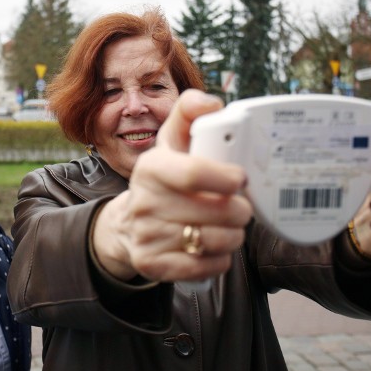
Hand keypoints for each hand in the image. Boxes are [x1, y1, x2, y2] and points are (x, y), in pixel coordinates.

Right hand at [93, 90, 252, 281]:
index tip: (240, 179)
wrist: (129, 223)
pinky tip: (214, 245)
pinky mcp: (152, 265)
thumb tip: (213, 104)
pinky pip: (207, 266)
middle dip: (241, 211)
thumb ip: (190, 113)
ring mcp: (146, 236)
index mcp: (151, 167)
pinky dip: (221, 258)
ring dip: (234, 235)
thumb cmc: (164, 178)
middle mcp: (144, 202)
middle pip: (217, 212)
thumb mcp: (172, 141)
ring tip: (228, 225)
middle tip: (241, 206)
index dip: (227, 177)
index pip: (194, 173)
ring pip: (217, 241)